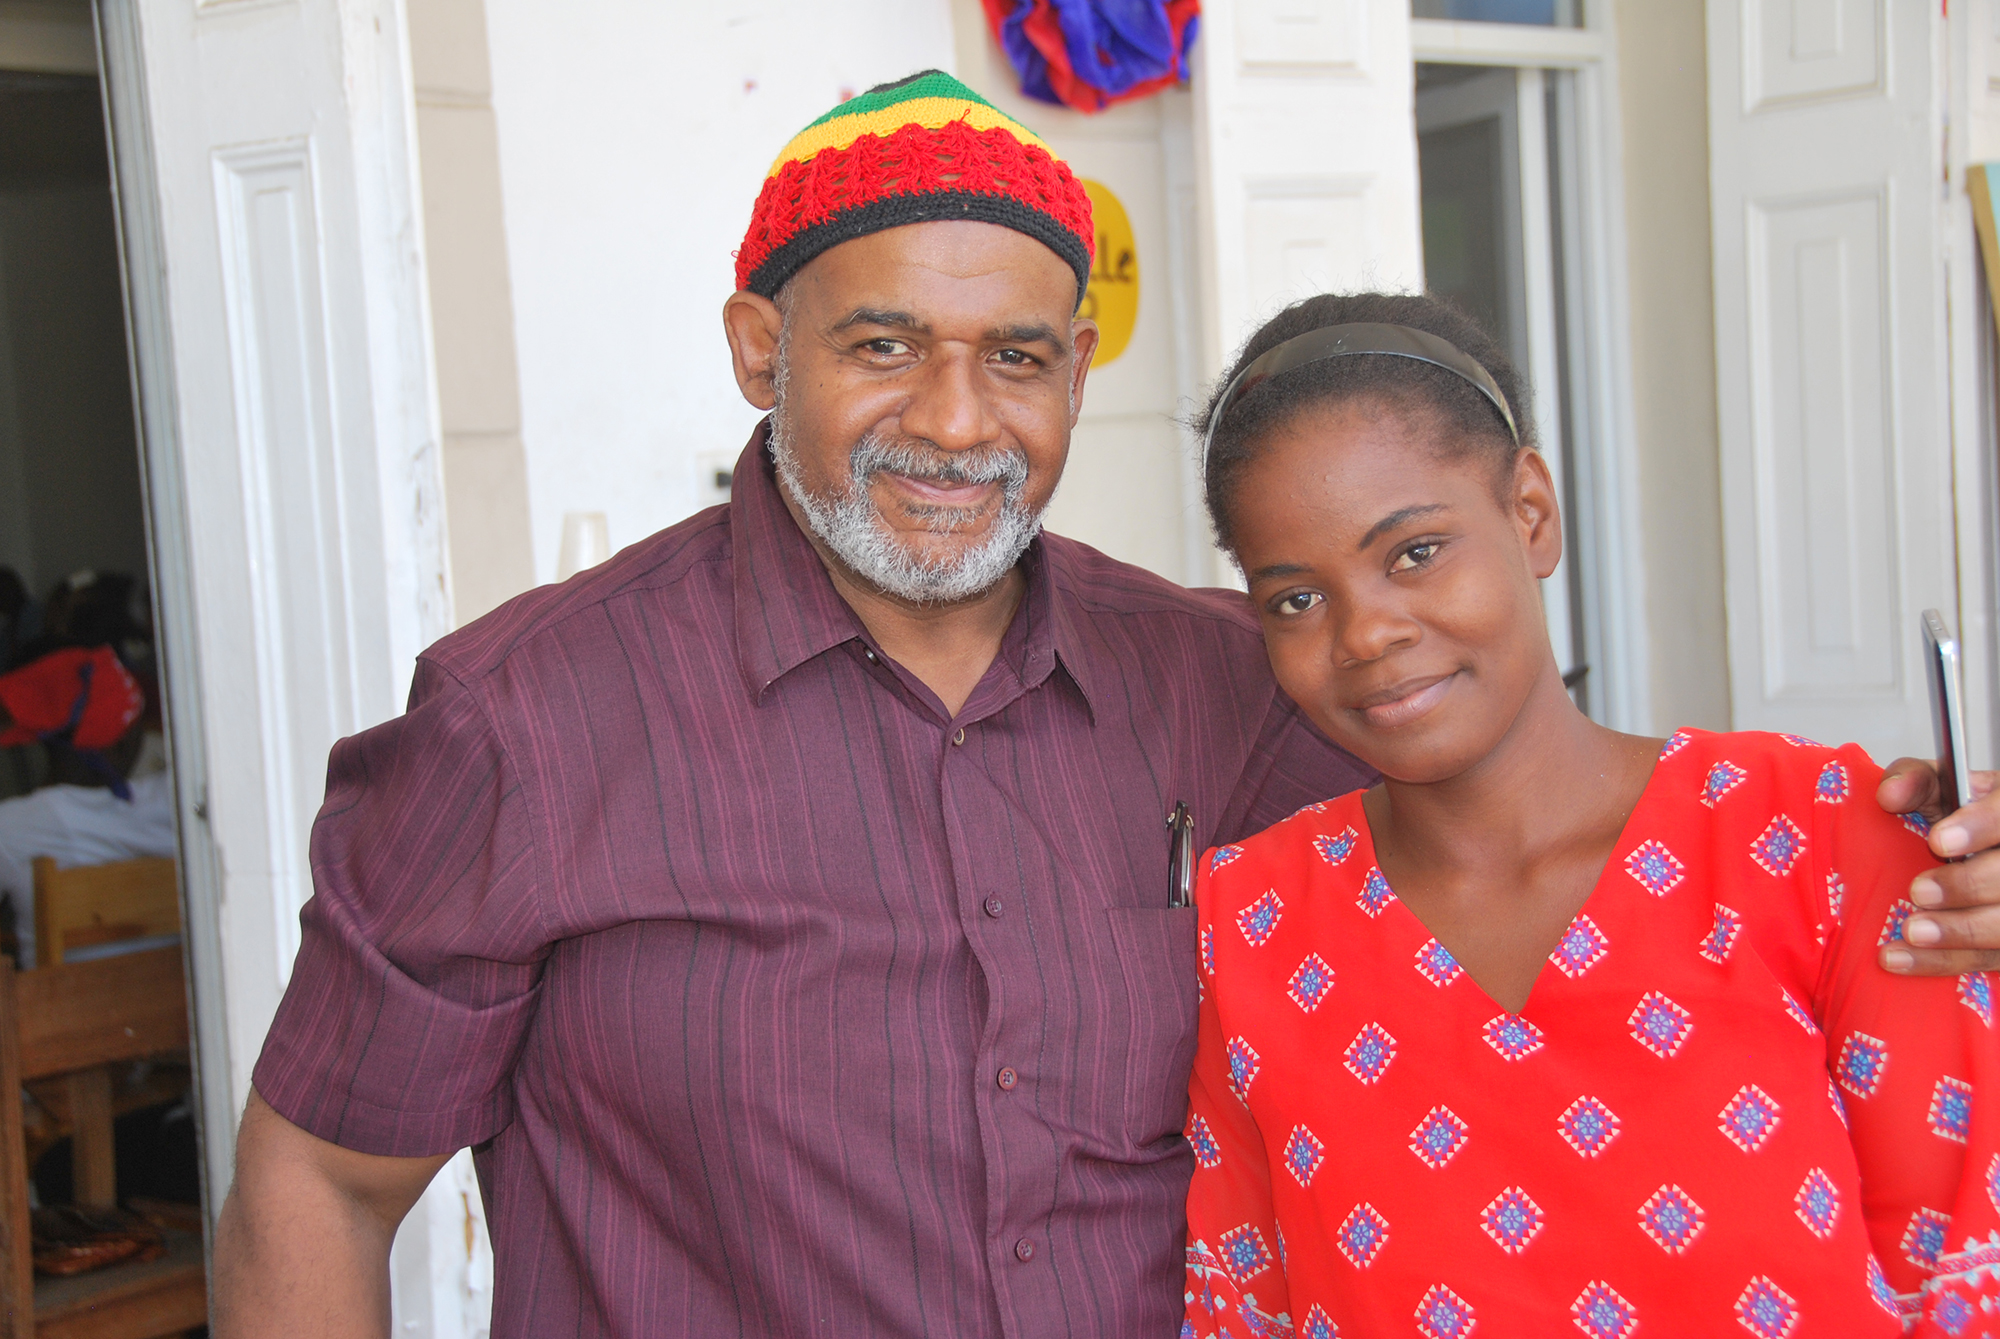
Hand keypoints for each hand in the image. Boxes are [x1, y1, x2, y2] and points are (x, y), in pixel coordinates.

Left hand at [1876, 761, 1999, 973]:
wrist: (1969, 856)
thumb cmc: (1955, 819)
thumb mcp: (1939, 789)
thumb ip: (1914, 782)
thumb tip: (1889, 795)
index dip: (1981, 826)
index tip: (1939, 841)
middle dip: (1968, 885)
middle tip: (1919, 891)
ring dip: (1961, 932)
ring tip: (1911, 932)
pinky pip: (1991, 960)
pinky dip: (1945, 961)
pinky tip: (1903, 959)